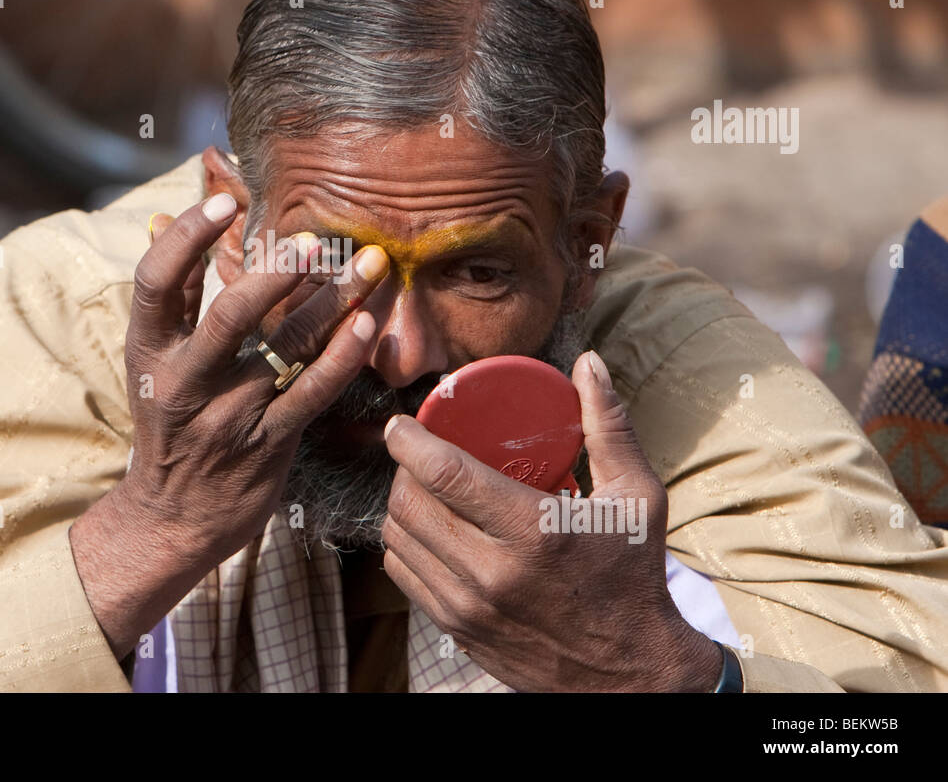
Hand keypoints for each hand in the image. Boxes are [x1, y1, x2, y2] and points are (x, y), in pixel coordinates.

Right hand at [70, 192, 388, 656]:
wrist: (173, 515)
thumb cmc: (170, 420)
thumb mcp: (154, 360)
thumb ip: (172, 293)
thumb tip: (167, 218)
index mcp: (148, 351)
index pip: (156, 282)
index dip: (186, 238)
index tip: (225, 201)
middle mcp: (184, 382)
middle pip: (230, 315)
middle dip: (277, 272)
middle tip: (315, 240)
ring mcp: (228, 416)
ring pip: (284, 349)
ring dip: (331, 303)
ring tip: (369, 265)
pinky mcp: (268, 444)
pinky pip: (312, 394)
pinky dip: (342, 358)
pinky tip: (367, 325)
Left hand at [380, 349, 722, 691]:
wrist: (630, 672)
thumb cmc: (633, 575)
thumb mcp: (636, 496)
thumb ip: (608, 425)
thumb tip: (588, 362)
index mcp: (533, 532)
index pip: (445, 474)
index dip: (409, 440)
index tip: (400, 423)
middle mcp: (492, 572)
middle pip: (410, 503)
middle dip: (402, 469)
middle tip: (417, 453)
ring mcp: (469, 606)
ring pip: (398, 539)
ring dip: (399, 505)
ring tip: (418, 487)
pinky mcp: (457, 630)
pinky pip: (404, 575)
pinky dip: (404, 545)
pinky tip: (423, 528)